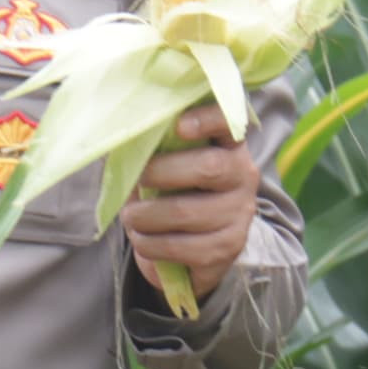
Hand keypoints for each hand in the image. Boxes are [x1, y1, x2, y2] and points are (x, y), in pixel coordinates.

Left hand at [124, 101, 260, 299]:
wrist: (198, 247)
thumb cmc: (176, 192)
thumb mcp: (170, 164)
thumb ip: (156, 148)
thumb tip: (124, 140)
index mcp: (229, 145)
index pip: (228, 123)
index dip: (207, 120)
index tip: (179, 125)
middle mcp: (243, 176)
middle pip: (208, 168)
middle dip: (160, 172)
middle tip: (137, 178)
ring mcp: (239, 214)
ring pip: (185, 212)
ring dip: (144, 215)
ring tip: (131, 216)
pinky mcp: (227, 248)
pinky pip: (179, 246)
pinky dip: (149, 244)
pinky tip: (142, 238)